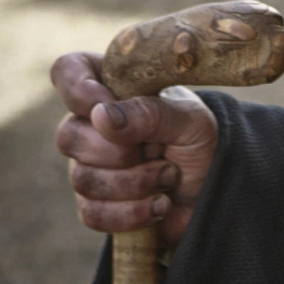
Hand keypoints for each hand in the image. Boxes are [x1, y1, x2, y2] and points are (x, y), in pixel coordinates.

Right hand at [51, 51, 217, 245]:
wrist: (215, 189)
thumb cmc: (200, 141)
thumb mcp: (189, 120)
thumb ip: (149, 113)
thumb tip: (101, 116)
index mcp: (113, 88)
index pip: (69, 70)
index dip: (77, 88)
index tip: (104, 105)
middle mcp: (92, 125)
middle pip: (68, 135)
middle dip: (120, 151)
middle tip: (160, 150)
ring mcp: (89, 166)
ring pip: (83, 179)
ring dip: (136, 183)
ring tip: (169, 176)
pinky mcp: (95, 205)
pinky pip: (93, 214)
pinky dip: (133, 212)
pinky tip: (160, 205)